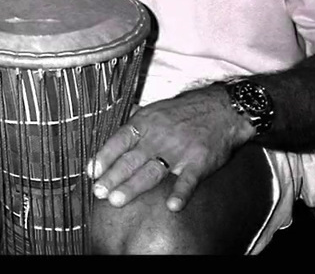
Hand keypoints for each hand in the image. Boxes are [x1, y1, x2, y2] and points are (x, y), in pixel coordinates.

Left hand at [87, 84, 253, 212]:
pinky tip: (172, 206)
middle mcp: (158, 136)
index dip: (104, 157)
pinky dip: (181, 192)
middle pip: (131, 160)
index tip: (92, 172)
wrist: (223, 109)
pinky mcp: (199, 161)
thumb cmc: (186, 110)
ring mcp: (179, 150)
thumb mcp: (156, 108)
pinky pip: (189, 179)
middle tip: (99, 192)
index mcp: (146, 123)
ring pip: (151, 171)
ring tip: (117, 200)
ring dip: (133, 187)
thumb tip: (116, 125)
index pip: (119, 141)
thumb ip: (136, 121)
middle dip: (112, 177)